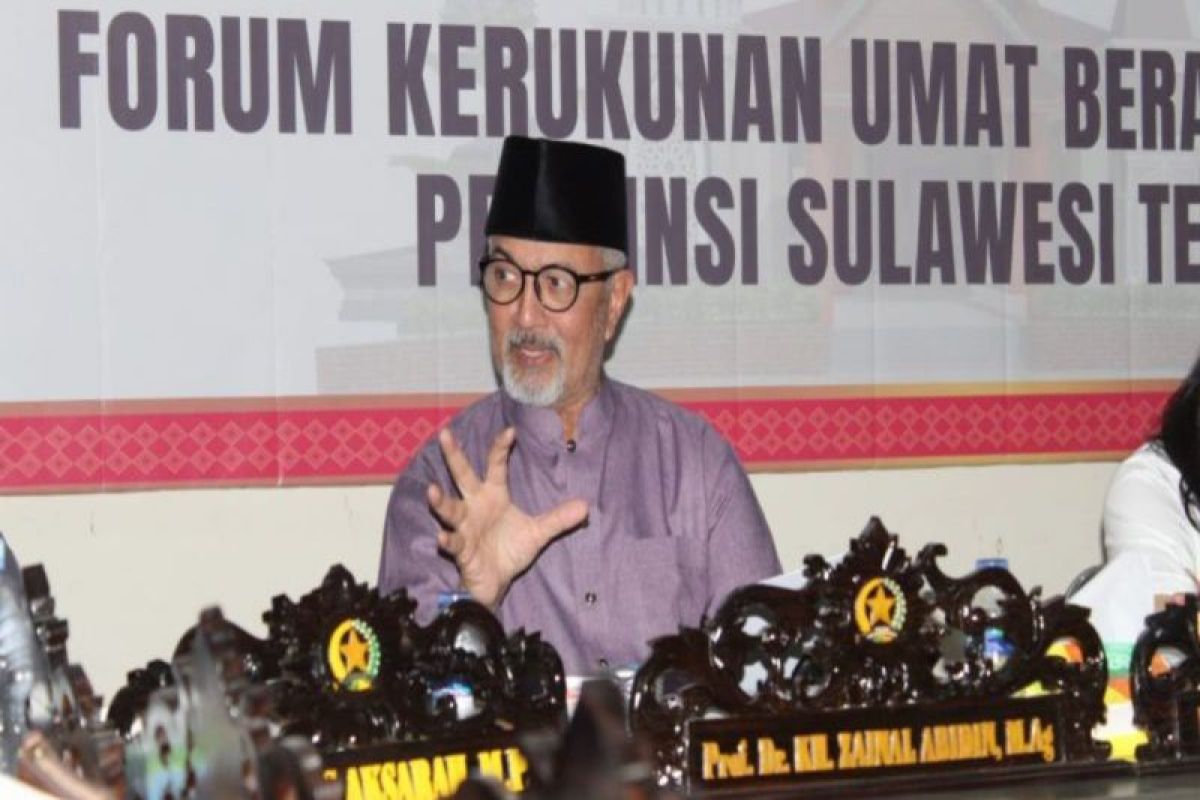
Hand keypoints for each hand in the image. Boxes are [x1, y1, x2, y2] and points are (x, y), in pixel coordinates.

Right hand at [429, 426, 587, 609]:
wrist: (496, 582)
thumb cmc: (509, 551)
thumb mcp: (537, 533)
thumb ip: (558, 519)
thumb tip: (586, 506)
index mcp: (493, 495)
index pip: (496, 466)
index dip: (501, 448)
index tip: (510, 430)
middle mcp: (474, 506)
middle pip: (463, 476)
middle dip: (454, 456)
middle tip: (445, 434)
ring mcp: (465, 527)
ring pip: (450, 510)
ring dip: (440, 501)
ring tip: (432, 491)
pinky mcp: (461, 549)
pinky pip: (453, 543)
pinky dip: (447, 540)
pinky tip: (442, 538)